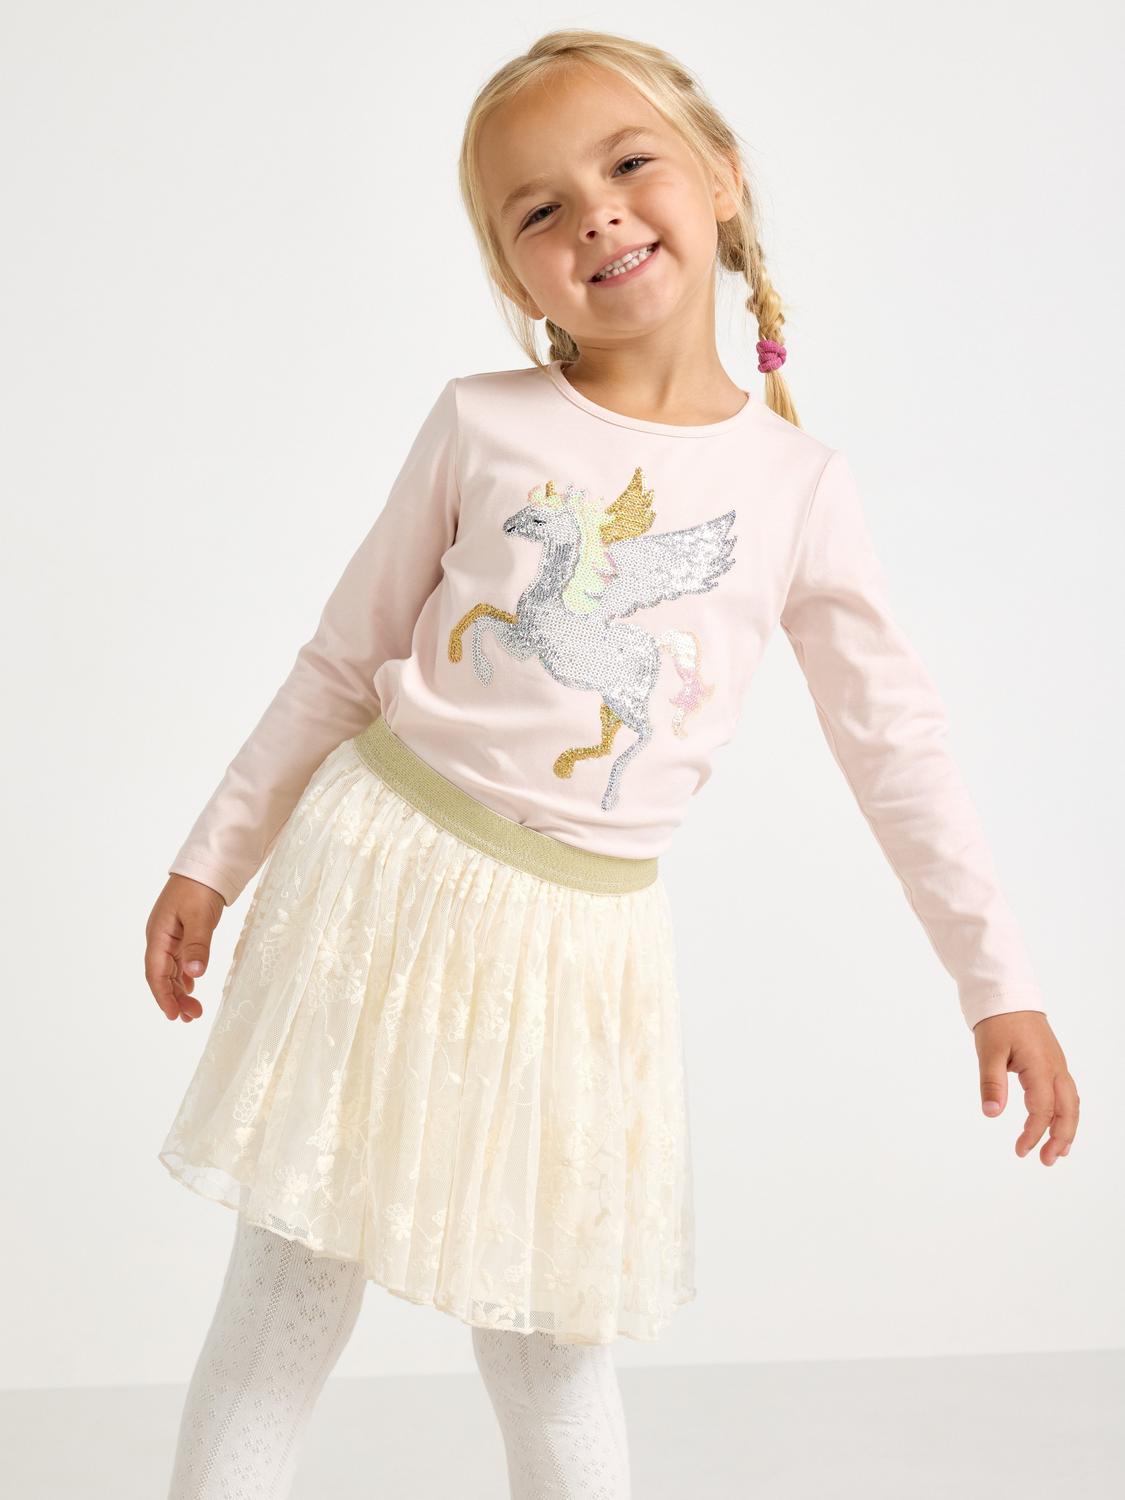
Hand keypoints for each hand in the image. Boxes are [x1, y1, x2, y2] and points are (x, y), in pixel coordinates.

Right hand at [145, 874, 224, 1022]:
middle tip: (190, 1018)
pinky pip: (178, 961)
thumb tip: (194, 974)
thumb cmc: (199, 888)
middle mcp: (160, 938)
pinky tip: (191, 986)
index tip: (173, 1015)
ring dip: (180, 990)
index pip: (156, 973)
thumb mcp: (200, 917)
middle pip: (162, 976)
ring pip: (171, 970)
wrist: (205, 866)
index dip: (163, 996)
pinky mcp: (181, 933)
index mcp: (158, 935)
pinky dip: (184, 976)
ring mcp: (170, 936)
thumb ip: (197, 945)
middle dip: (174, 998)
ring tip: (193, 1010)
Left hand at [973, 1010, 1078, 1164]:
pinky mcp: (1053, 1063)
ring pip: (1071, 1103)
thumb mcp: (989, 1051)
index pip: (1042, 1109)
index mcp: (1040, 1066)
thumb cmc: (998, 1022)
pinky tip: (1056, 1124)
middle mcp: (1055, 1068)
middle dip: (1061, 1138)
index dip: (1033, 1133)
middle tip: (1048, 1161)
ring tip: (1058, 1152)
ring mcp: (1057, 1065)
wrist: (1008, 996)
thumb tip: (992, 1113)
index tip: (1021, 1151)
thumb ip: (991, 1082)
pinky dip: (1065, 1112)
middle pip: (1068, 1110)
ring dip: (1066, 1128)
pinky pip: (1066, 1093)